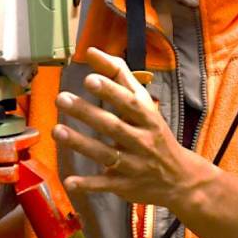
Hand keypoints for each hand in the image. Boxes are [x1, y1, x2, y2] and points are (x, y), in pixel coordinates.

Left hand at [53, 47, 204, 211]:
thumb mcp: (144, 105)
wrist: (181, 179)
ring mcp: (134, 165)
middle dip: (87, 113)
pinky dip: (88, 184)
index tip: (89, 79)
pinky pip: (105, 184)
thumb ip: (119, 77)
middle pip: (113, 126)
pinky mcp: (125, 185)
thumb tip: (91, 51)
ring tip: (56, 131)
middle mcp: (142, 141)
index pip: (129, 103)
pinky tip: (69, 181)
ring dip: (81, 144)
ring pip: (106, 154)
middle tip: (61, 98)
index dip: (110, 91)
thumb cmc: (155, 134)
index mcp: (147, 118)